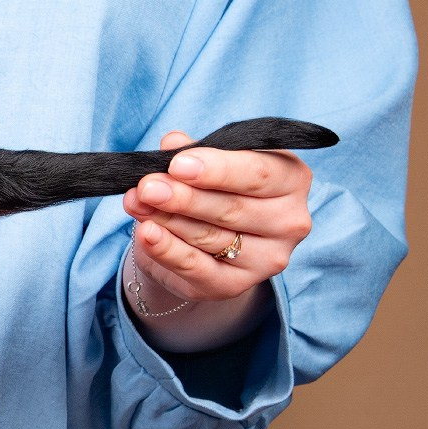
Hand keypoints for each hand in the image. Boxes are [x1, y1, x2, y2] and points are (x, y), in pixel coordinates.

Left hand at [121, 130, 313, 304]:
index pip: (258, 174)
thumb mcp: (206, 164)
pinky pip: (196, 267)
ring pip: (210, 236)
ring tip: (136, 203)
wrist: (200, 244)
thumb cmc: (211, 190)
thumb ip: (192, 153)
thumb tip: (172, 143)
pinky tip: (146, 234)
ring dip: (168, 219)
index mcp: (291, 179)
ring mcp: (267, 258)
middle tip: (147, 186)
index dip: (217, 170)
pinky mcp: (235, 285)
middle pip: (232, 208)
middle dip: (183, 197)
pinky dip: (167, 250)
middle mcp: (289, 221)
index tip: (178, 164)